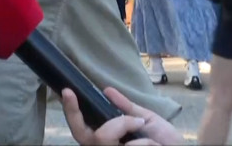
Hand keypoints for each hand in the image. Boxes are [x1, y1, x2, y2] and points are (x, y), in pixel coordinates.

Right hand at [62, 87, 183, 145]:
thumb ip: (125, 108)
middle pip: (87, 137)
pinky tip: (154, 145)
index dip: (70, 111)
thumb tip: (106, 90)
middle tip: (133, 120)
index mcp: (107, 138)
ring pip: (105, 138)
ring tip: (146, 131)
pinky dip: (144, 142)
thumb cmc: (164, 139)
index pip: (80, 128)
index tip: (67, 91)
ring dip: (128, 127)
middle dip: (111, 124)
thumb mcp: (144, 119)